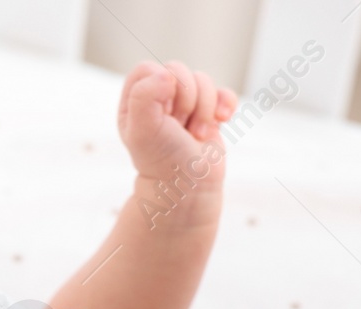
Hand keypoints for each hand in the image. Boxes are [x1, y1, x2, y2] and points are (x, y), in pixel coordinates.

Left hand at [118, 61, 236, 187]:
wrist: (189, 187)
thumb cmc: (162, 161)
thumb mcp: (142, 130)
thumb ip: (144, 96)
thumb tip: (166, 73)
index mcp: (134, 101)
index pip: (147, 69)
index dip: (161, 85)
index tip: (165, 112)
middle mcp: (158, 99)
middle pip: (178, 70)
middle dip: (186, 100)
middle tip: (179, 127)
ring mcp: (185, 104)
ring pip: (202, 80)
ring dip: (204, 110)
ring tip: (195, 134)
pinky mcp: (208, 112)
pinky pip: (223, 91)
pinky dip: (226, 104)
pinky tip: (222, 120)